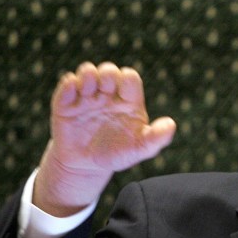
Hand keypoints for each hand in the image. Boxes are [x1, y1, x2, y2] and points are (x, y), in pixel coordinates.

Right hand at [34, 62, 175, 215]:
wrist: (86, 167)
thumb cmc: (118, 154)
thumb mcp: (139, 149)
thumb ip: (156, 138)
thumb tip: (171, 125)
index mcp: (128, 100)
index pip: (130, 78)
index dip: (127, 79)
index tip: (123, 95)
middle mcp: (108, 94)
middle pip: (108, 70)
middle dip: (107, 73)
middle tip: (104, 87)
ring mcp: (86, 97)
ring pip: (87, 72)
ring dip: (87, 75)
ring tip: (88, 90)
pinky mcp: (66, 103)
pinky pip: (66, 85)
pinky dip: (68, 84)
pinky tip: (73, 92)